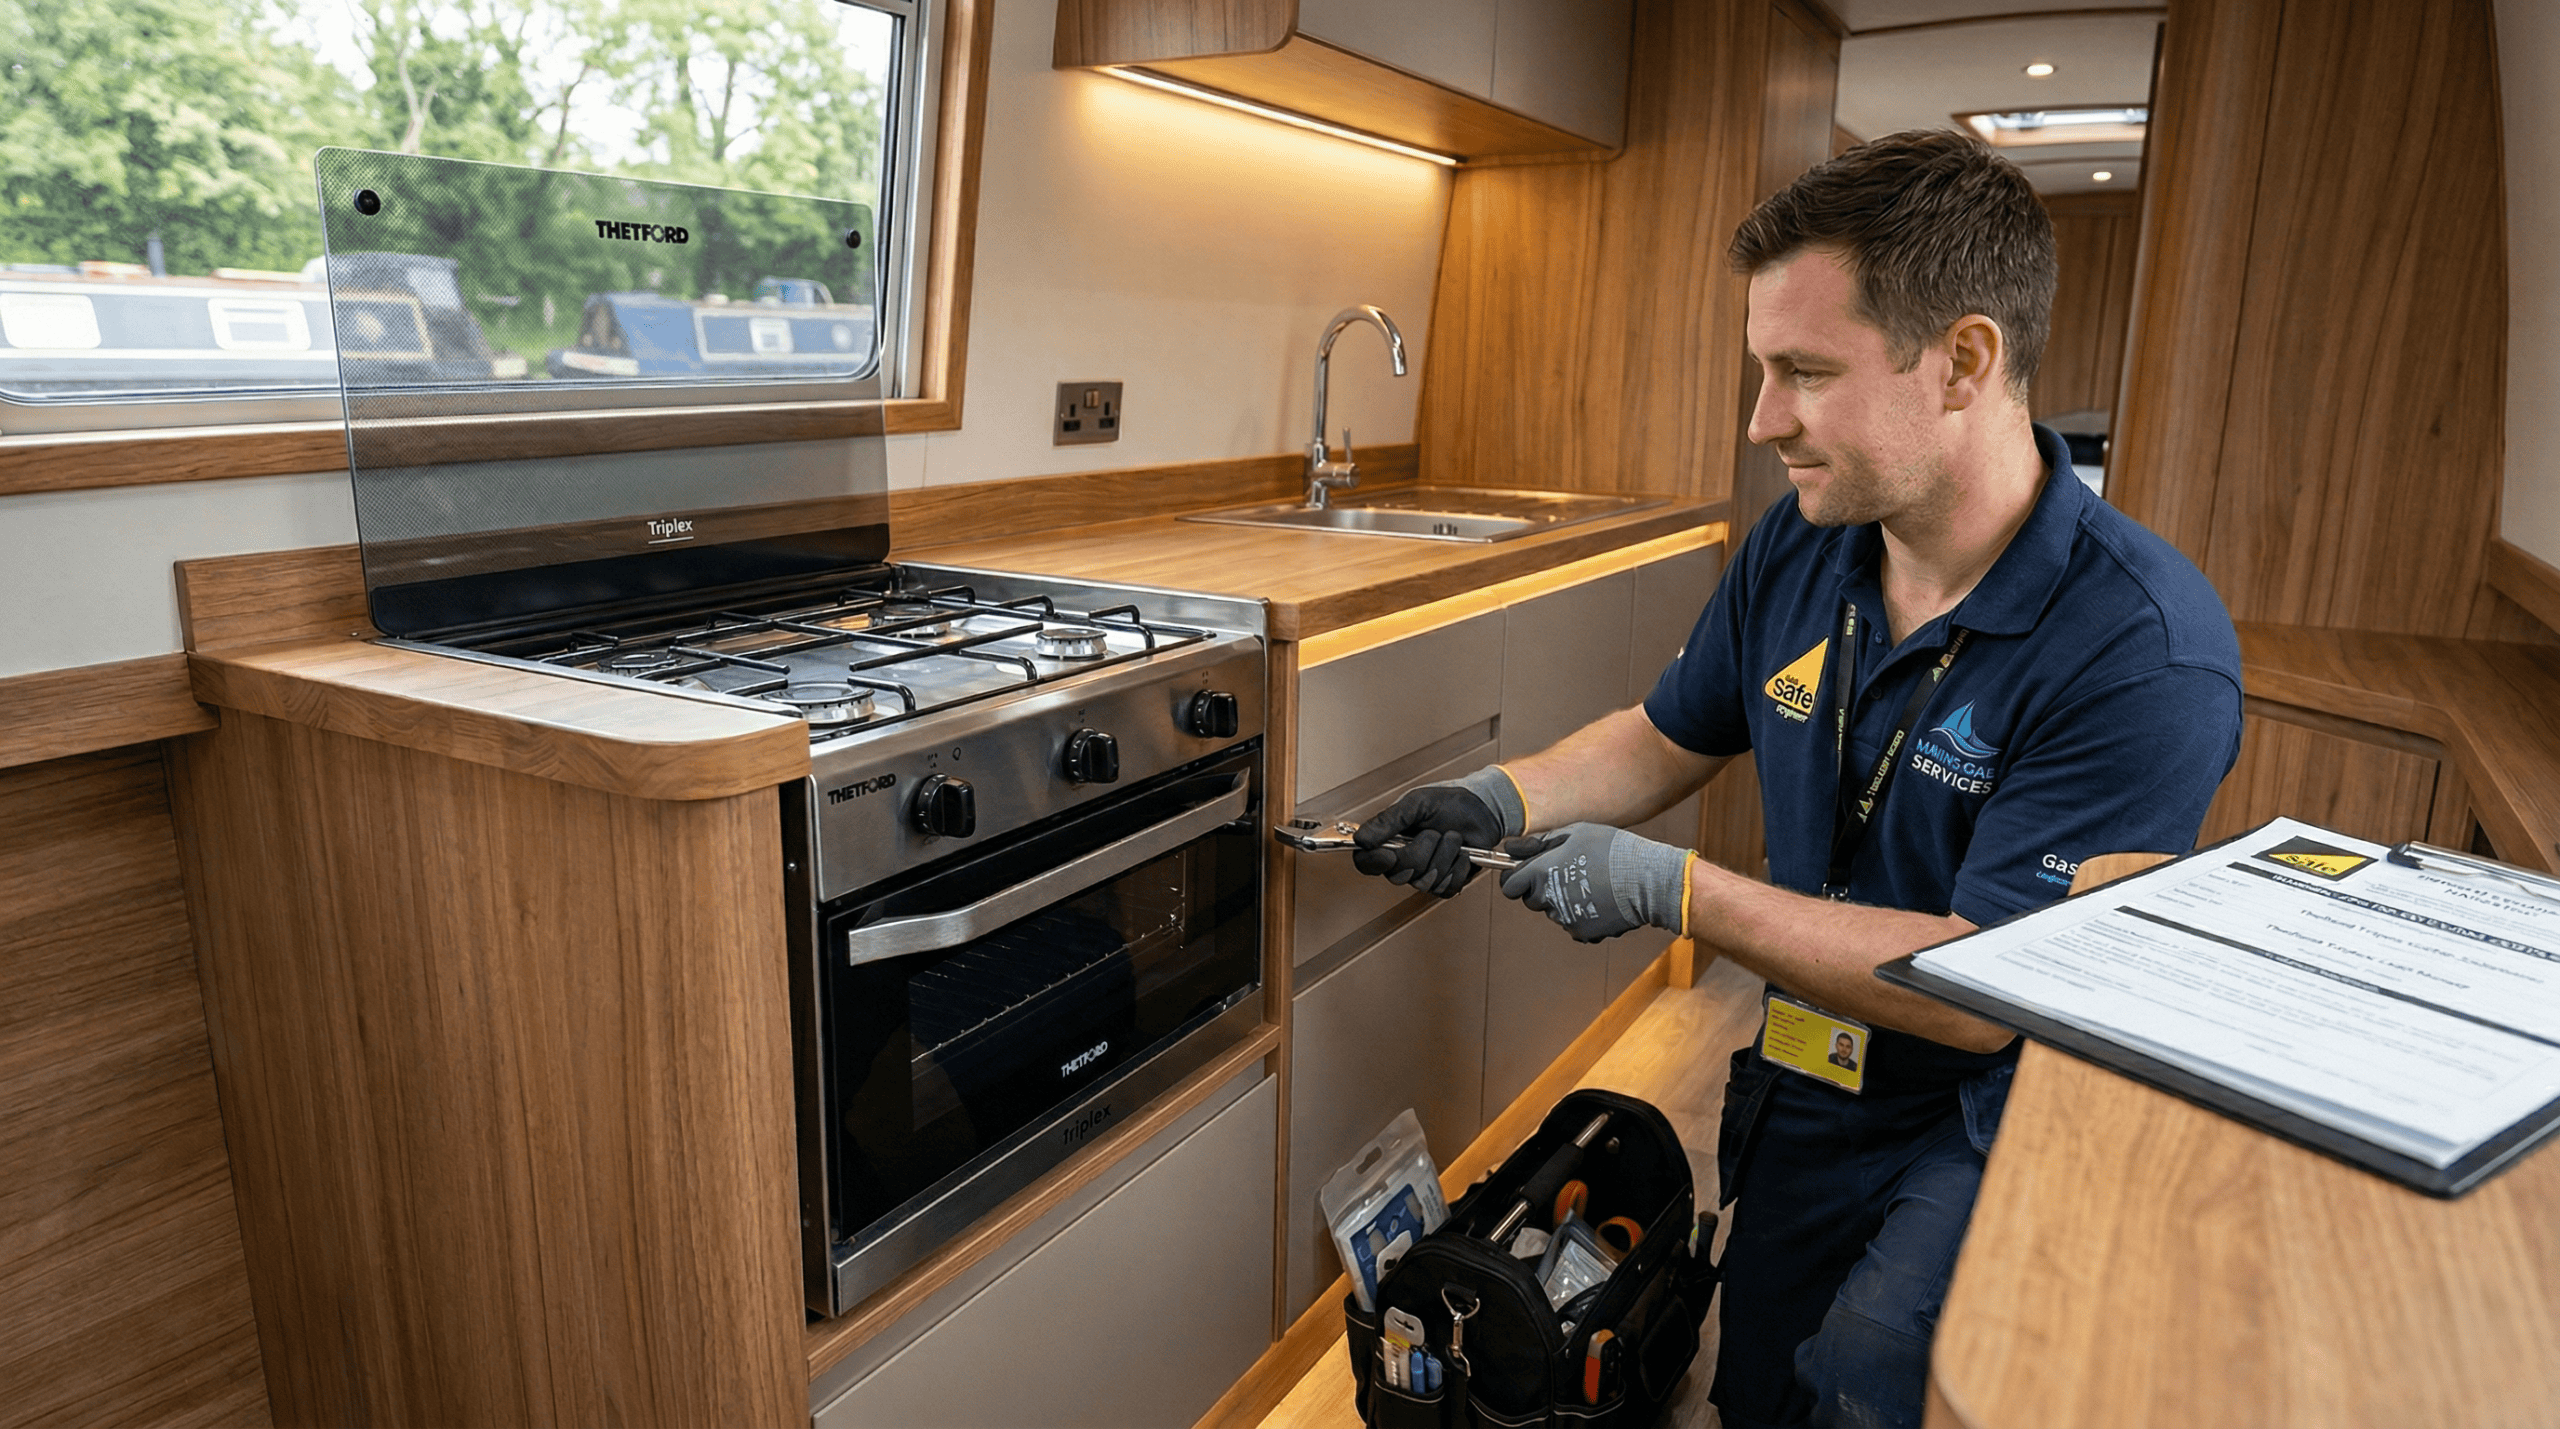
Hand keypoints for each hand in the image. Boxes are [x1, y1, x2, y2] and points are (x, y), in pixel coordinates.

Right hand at [1351, 768, 1523, 897]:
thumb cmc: (1449, 803)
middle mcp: (1404, 861)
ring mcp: (1425, 875)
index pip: (1366, 862)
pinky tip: (1463, 854)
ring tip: (1452, 838)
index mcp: (1390, 841)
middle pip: (1398, 875)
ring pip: (1424, 883)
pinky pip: (1446, 888)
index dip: (1374, 863)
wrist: (1482, 810)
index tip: (1390, 855)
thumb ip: (1387, 821)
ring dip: (1444, 856)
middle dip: (1421, 852)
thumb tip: (1361, 839)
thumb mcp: (1415, 804)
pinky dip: (1458, 868)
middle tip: (1434, 833)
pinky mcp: (1446, 884)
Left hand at [1498, 823, 1693, 942]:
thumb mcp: (1575, 833)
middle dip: (1541, 888)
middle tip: (1567, 873)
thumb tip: (1510, 848)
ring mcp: (1564, 919)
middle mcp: (1549, 899)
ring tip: (1590, 884)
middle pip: (1530, 899)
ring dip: (1562, 901)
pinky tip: (1599, 900)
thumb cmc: (1612, 849)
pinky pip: (1572, 923)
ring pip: (1553, 911)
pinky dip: (1580, 914)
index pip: (1509, 886)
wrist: (1647, 881)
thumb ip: (1539, 842)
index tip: (1526, 873)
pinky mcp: (1582, 932)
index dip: (1516, 878)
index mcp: (1542, 873)